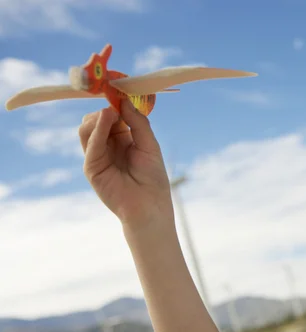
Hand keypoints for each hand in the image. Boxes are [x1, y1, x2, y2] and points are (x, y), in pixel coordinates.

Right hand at [79, 99, 173, 227]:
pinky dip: (97, 129)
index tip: (118, 86)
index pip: (112, 115)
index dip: (114, 102)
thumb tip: (123, 101)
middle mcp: (108, 146)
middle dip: (105, 107)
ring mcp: (98, 156)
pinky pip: (89, 144)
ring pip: (87, 128)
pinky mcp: (92, 167)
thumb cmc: (153, 178)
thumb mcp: (149, 144)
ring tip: (112, 112)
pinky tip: (106, 118)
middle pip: (96, 119)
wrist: (150, 205)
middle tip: (115, 101)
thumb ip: (137, 122)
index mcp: (123, 139)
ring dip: (98, 116)